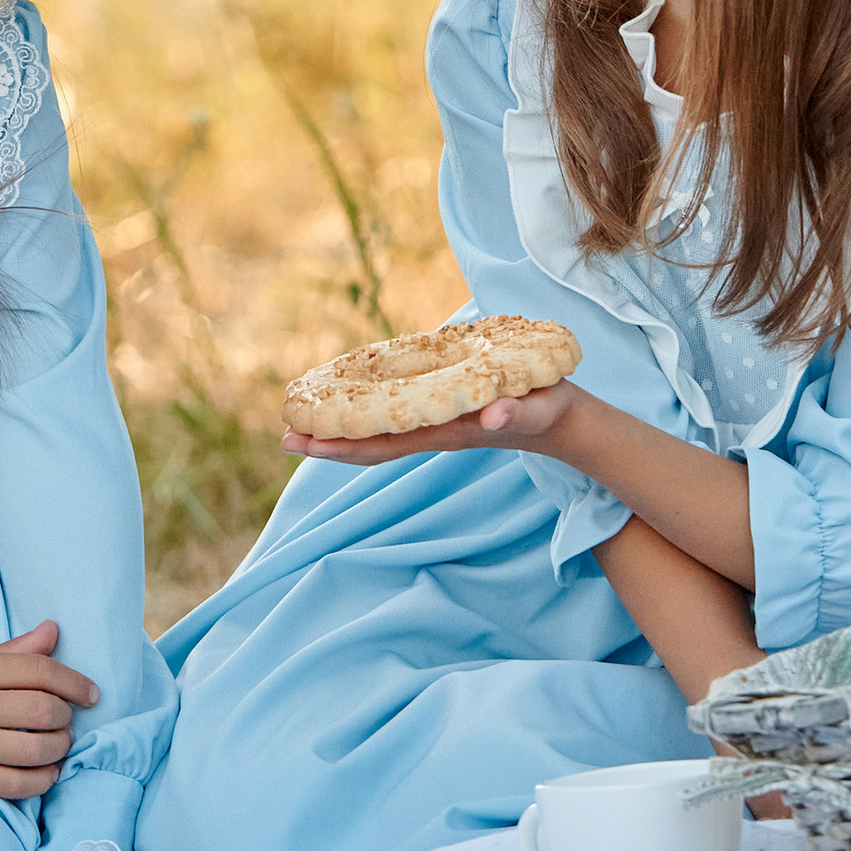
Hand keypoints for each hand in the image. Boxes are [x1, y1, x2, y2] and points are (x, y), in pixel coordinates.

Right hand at [0, 622, 100, 800]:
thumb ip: (12, 651)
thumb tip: (54, 632)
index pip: (38, 671)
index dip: (74, 681)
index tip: (90, 692)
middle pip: (41, 710)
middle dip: (65, 715)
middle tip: (67, 717)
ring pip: (34, 749)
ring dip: (59, 747)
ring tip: (59, 742)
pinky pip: (14, 784)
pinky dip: (40, 781)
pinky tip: (47, 771)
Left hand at [286, 381, 584, 467]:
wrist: (567, 423)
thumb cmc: (551, 410)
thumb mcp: (536, 407)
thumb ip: (516, 411)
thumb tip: (489, 414)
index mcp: (449, 430)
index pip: (384, 442)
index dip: (342, 445)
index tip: (302, 442)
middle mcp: (436, 432)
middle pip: (372, 444)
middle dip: (328, 442)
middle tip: (283, 435)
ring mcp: (438, 426)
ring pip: (379, 433)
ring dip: (341, 431)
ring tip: (302, 423)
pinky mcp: (444, 414)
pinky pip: (395, 420)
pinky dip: (366, 415)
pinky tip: (349, 405)